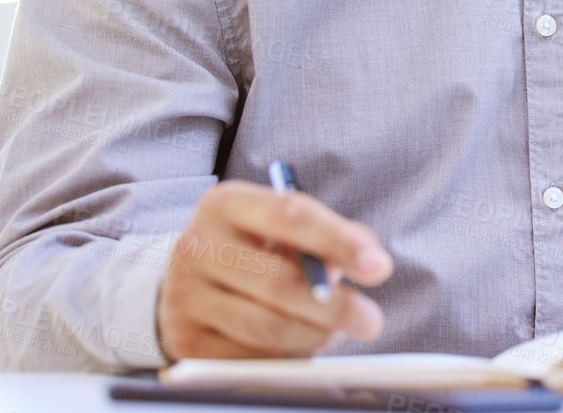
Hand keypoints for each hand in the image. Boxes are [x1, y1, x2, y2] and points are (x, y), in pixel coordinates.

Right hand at [155, 180, 393, 360]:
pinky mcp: (184, 341)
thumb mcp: (284, 228)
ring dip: (313, 336)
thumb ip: (331, 237)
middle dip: (335, 307)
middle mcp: (197, 245)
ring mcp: (184, 295)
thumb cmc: (254, 247)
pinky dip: (284, 359)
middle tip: (371, 321)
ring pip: (265, 327)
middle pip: (278, 281)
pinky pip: (247, 359)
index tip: (379, 268)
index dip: (338, 241)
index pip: (290, 216)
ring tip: (335, 333)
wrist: (187, 279)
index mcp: (226, 203)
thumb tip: (369, 261)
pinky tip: (300, 347)